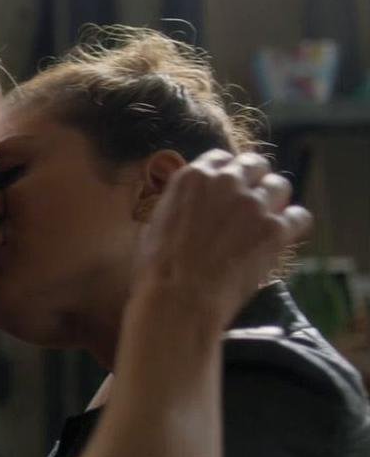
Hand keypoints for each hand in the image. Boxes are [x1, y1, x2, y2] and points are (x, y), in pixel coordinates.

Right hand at [134, 150, 311, 323]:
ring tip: (268, 218)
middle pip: (256, 164)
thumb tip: (187, 208)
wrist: (179, 298)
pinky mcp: (275, 230)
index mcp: (193, 177)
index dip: (228, 172)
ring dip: (275, 200)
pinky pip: (299, 216)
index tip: (229, 186)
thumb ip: (179, 205)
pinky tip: (283, 236)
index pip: (222, 157)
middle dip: (255, 179)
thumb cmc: (159, 268)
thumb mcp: (156, 224)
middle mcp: (226, 182)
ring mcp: (253, 205)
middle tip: (252, 200)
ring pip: (280, 186)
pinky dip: (293, 225)